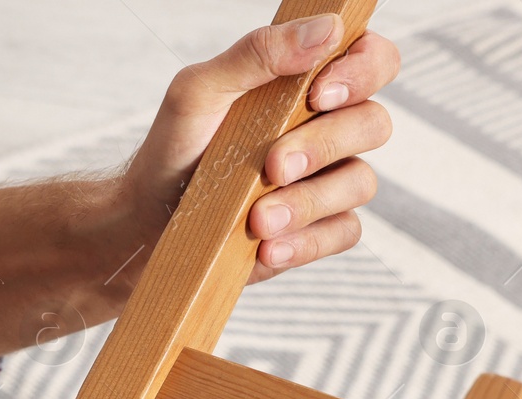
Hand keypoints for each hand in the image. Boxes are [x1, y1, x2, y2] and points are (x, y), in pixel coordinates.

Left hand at [119, 13, 399, 284]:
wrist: (148, 219)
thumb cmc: (176, 148)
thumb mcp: (199, 92)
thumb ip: (256, 53)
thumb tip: (325, 30)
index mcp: (307, 85)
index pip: (372, 61)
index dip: (363, 70)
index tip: (318, 92)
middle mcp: (328, 129)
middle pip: (373, 123)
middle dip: (323, 145)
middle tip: (273, 166)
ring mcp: (326, 181)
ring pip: (359, 182)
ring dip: (308, 201)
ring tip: (258, 218)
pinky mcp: (317, 229)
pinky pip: (343, 232)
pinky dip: (306, 241)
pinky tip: (268, 245)